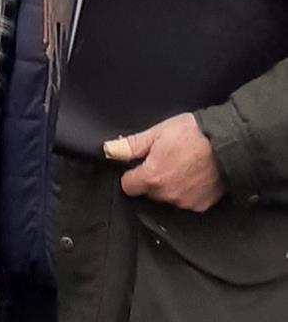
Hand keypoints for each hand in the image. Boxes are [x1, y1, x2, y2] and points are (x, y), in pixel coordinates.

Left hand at [106, 113, 224, 211]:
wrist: (229, 145)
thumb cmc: (192, 135)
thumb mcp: (156, 133)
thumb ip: (131, 146)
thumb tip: (110, 150)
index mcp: (152, 177)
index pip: (128, 186)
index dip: (130, 174)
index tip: (137, 166)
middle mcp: (168, 194)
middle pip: (148, 193)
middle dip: (150, 180)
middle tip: (163, 161)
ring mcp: (186, 202)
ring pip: (167, 198)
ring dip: (168, 187)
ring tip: (180, 167)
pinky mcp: (202, 206)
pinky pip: (186, 202)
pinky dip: (186, 192)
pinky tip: (192, 177)